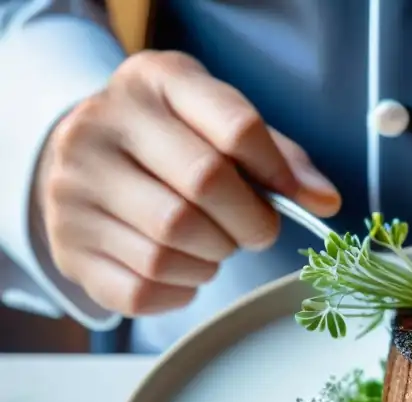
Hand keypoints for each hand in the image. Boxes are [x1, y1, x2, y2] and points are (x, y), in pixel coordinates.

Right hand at [35, 51, 340, 315]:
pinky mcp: (67, 246)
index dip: (278, 173)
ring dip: (213, 259)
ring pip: (171, 246)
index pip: (236, 127)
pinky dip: (181, 289)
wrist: (86, 158)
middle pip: (206, 187)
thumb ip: (279, 158)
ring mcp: (73, 188)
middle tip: (254, 230)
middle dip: (250, 223)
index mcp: (153, 82)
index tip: (297, 198)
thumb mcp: (221, 125)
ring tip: (212, 244)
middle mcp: (100, 127)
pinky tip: (183, 266)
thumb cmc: (173, 144)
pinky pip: (143, 289)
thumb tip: (325, 201)